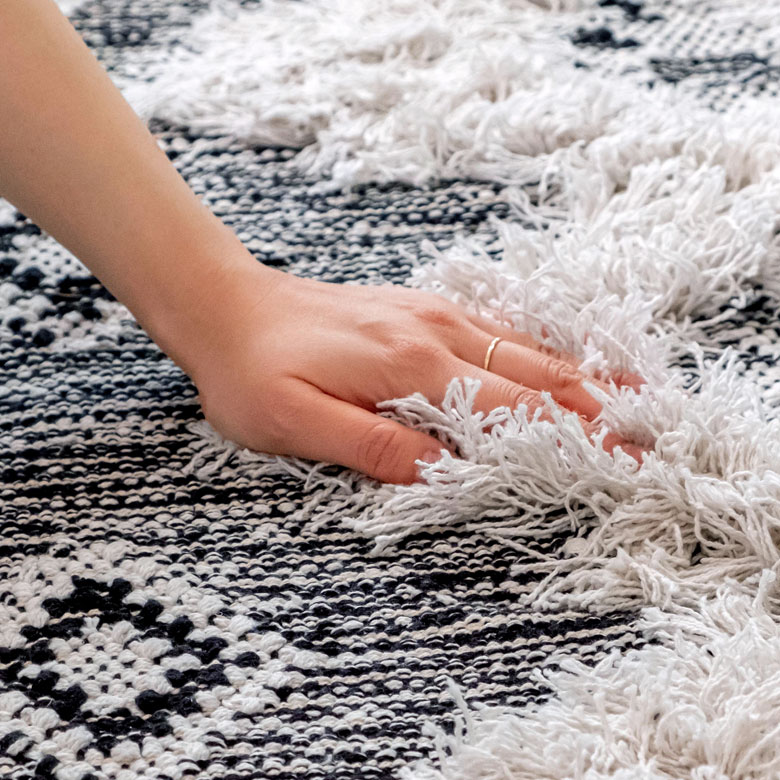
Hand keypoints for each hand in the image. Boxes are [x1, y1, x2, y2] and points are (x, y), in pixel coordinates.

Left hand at [189, 265, 645, 484]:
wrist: (228, 305)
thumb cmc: (253, 370)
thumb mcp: (294, 422)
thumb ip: (370, 444)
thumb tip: (440, 469)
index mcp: (410, 366)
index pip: (507, 410)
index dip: (563, 440)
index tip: (612, 465)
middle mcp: (435, 332)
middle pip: (533, 374)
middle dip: (591, 409)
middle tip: (641, 440)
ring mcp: (433, 315)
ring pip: (523, 347)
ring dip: (578, 377)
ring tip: (627, 399)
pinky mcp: (422, 310)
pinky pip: (497, 330)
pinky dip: (540, 351)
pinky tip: (559, 362)